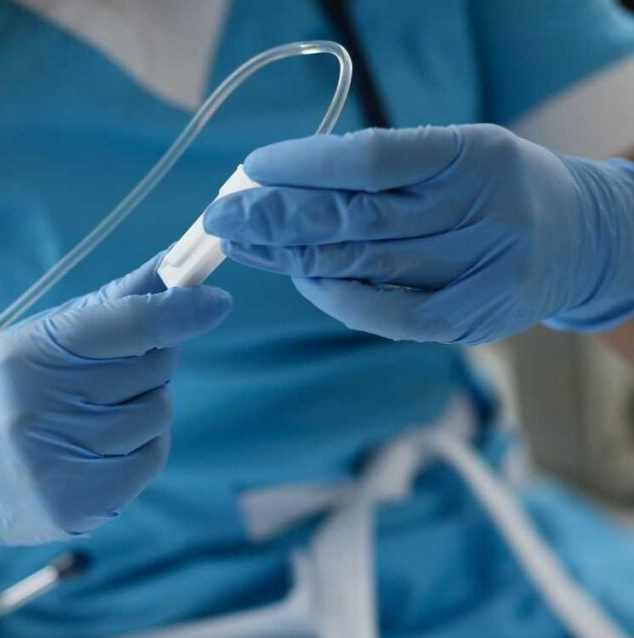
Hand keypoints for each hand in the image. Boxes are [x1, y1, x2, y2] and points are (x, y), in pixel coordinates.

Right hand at [0, 258, 231, 612]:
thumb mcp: (34, 341)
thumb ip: (109, 307)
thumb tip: (174, 266)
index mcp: (30, 354)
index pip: (124, 324)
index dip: (177, 310)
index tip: (214, 302)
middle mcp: (40, 407)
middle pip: (152, 369)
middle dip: (149, 363)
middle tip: (110, 373)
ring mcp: (57, 461)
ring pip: (156, 415)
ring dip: (145, 408)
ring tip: (95, 414)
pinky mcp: (74, 504)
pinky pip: (150, 460)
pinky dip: (142, 448)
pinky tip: (103, 447)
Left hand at [204, 124, 633, 344]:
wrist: (580, 238)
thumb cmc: (494, 188)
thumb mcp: (456, 154)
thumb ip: (385, 168)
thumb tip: (284, 181)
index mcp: (475, 153)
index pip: (372, 159)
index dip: (305, 165)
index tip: (254, 169)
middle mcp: (481, 211)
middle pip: (357, 218)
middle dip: (278, 218)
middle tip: (222, 215)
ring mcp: (479, 271)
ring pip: (362, 265)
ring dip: (290, 256)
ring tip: (241, 242)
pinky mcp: (468, 321)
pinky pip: (385, 315)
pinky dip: (335, 296)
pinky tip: (298, 278)